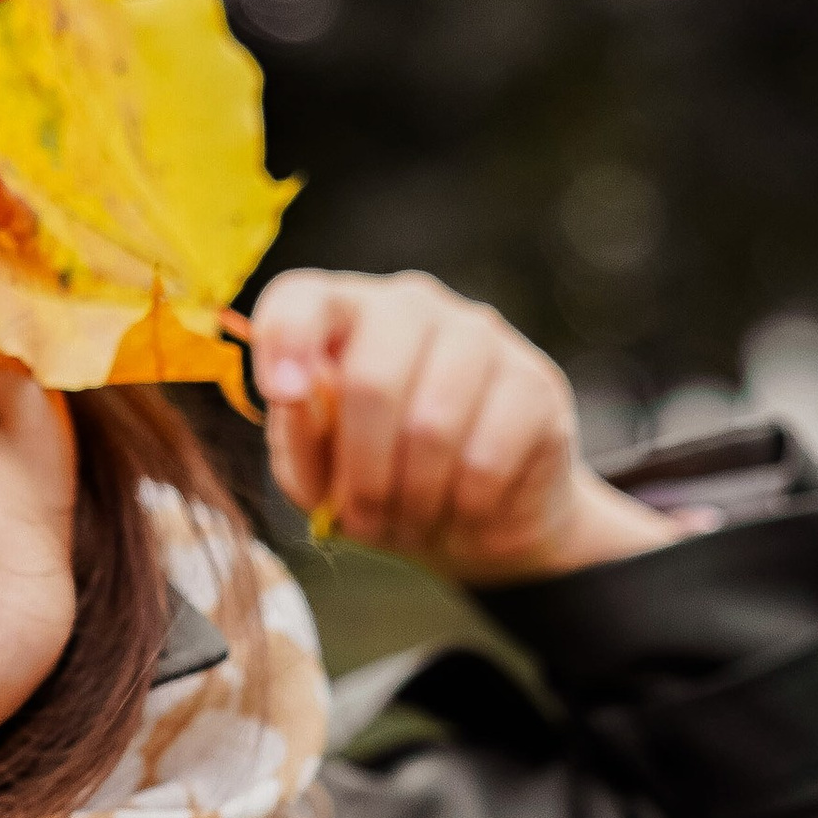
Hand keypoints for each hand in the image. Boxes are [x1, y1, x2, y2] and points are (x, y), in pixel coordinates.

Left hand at [248, 269, 679, 586]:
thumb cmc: (380, 485)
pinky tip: (464, 506)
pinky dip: (463, 504)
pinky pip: (485, 457)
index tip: (282, 393)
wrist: (478, 519)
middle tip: (365, 518)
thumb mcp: (317, 477)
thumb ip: (297, 433)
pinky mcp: (536, 383)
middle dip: (362, 473)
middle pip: (370, 380)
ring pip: (431, 425)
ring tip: (412, 518)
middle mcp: (412, 307)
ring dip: (413, 497)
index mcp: (345, 317)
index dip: (285, 339)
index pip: (302, 298)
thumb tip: (297, 393)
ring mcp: (481, 336)